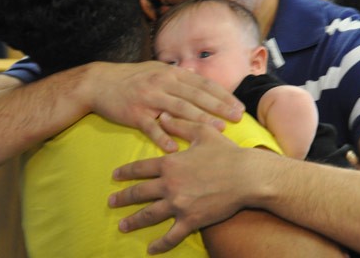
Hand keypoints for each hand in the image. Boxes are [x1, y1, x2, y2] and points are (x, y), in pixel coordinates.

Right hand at [89, 61, 244, 151]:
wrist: (99, 83)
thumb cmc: (131, 77)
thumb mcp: (155, 69)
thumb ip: (177, 74)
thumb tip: (198, 73)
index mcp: (170, 74)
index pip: (202, 84)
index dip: (222, 95)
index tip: (239, 106)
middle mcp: (162, 83)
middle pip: (195, 96)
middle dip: (218, 107)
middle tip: (237, 118)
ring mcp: (149, 98)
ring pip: (178, 110)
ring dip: (199, 120)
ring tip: (217, 130)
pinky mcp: (134, 113)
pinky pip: (151, 127)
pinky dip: (162, 137)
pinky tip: (174, 148)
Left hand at [108, 113, 254, 253]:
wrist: (247, 176)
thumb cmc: (226, 152)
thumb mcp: (201, 132)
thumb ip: (179, 125)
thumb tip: (162, 115)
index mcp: (170, 164)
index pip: (140, 168)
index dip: (125, 172)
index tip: (115, 176)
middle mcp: (170, 185)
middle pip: (139, 193)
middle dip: (122, 198)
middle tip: (111, 202)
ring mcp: (179, 205)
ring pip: (149, 215)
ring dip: (133, 221)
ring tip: (122, 226)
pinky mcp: (192, 220)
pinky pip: (171, 236)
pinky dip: (160, 244)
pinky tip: (151, 249)